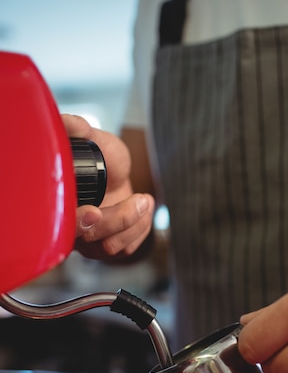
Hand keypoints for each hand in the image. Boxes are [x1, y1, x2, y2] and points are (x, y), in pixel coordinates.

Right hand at [62, 114, 154, 259]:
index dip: (78, 221)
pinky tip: (143, 210)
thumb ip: (78, 129)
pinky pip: (125, 250)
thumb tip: (68, 122)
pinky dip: (140, 230)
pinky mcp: (106, 247)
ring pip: (108, 247)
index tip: (95, 211)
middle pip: (89, 238)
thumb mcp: (92, 138)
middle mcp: (67, 226)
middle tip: (140, 200)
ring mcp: (86, 240)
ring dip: (134, 224)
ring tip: (146, 200)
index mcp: (56, 202)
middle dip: (117, 221)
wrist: (115, 171)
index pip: (60, 223)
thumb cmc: (100, 156)